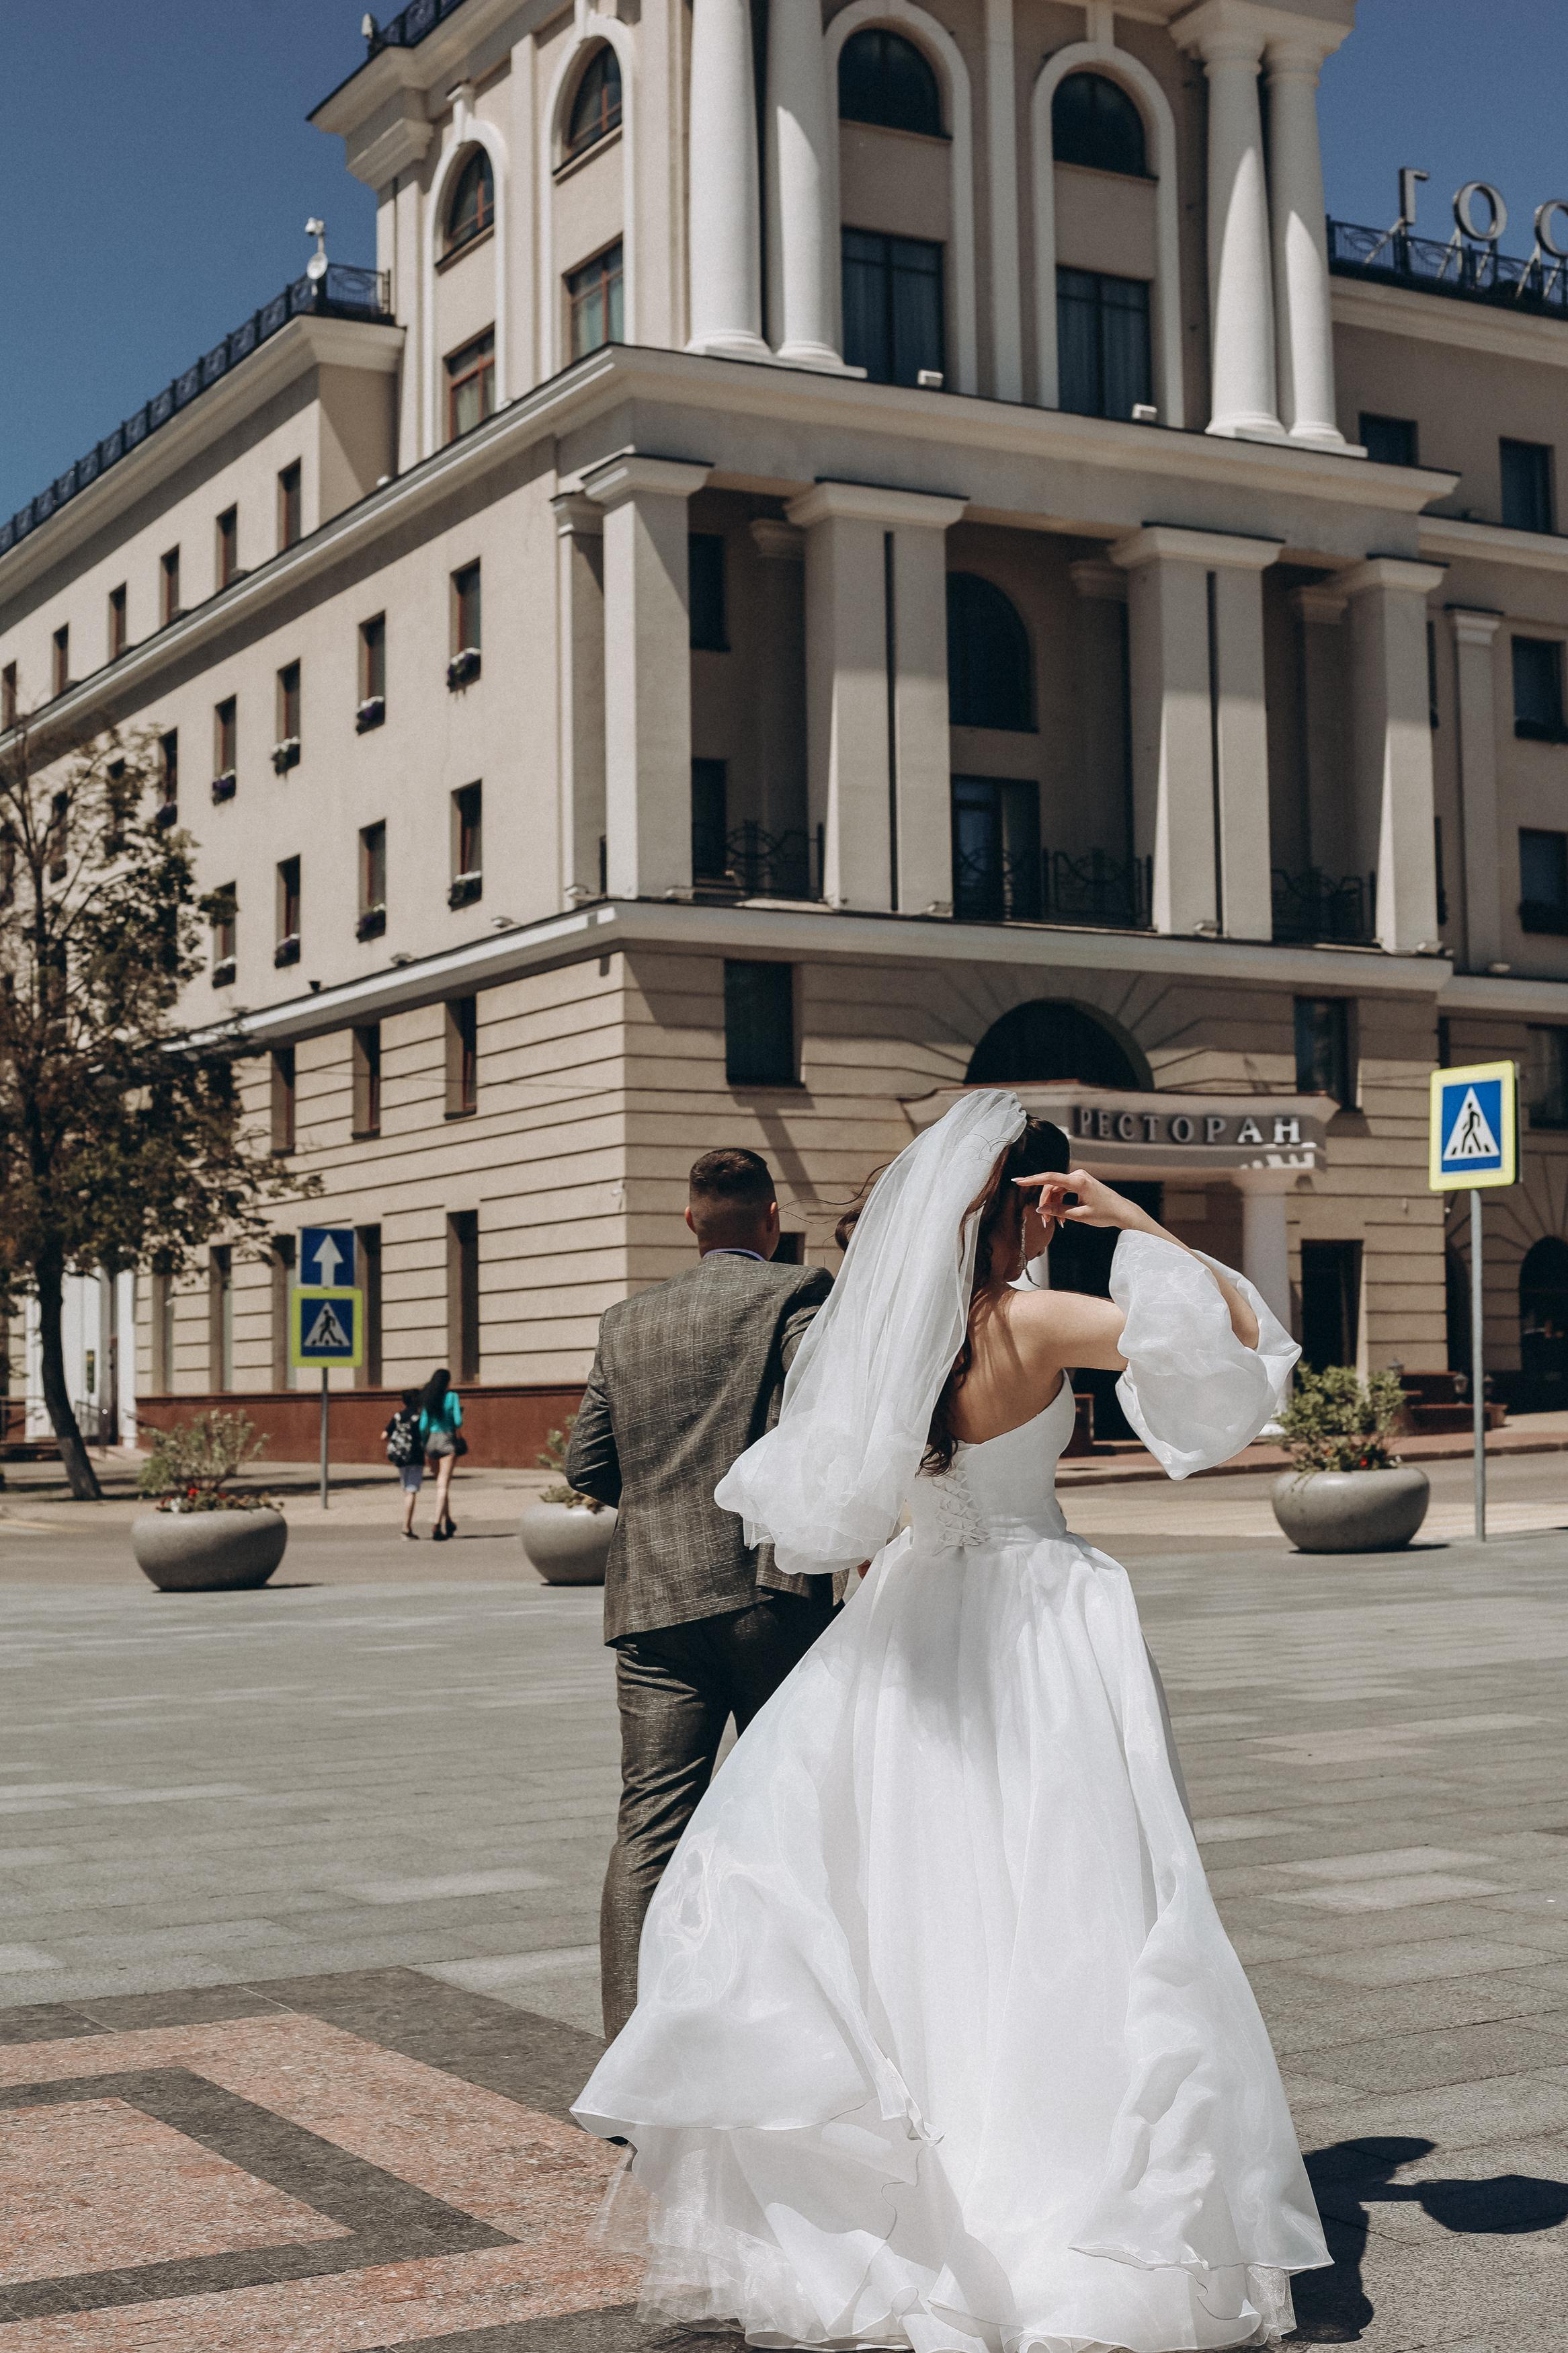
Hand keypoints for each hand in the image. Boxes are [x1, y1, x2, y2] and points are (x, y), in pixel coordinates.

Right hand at [1015, 1168, 1163, 1236]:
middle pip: (1052, 1186)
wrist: (1123, 1211)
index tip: (1018, 1181)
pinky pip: (1064, 1190)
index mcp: (1078, 1181)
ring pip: (1057, 1190)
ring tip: (1054, 1222)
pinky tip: (1061, 1217)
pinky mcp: (1080, 1182)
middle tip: (1044, 1221)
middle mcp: (1078, 1175)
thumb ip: (1058, 1211)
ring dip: (1053, 1205)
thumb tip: (1041, 1208)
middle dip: (1045, 1203)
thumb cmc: (1106, 1213)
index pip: (1050, 1178)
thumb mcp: (1080, 1216)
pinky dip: (1060, 1202)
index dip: (1032, 1179)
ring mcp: (1079, 1178)